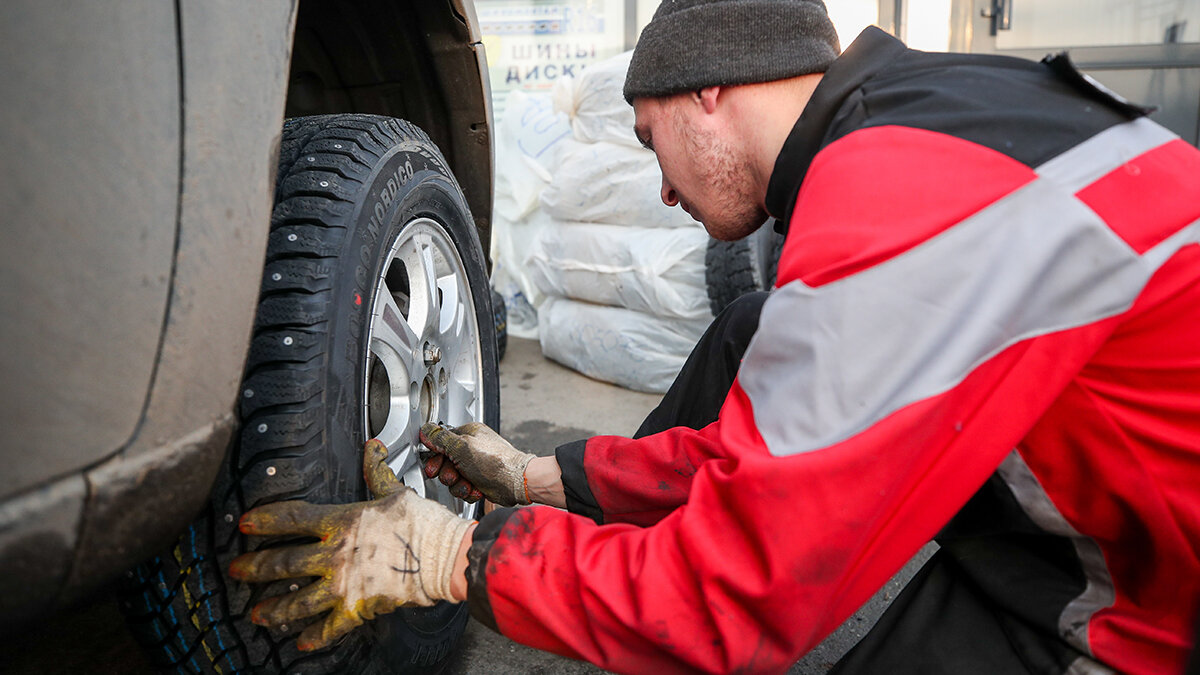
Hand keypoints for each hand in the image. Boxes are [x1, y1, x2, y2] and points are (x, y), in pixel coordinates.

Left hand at [228, 439, 471, 650]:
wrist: (443, 556)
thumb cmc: (422, 524)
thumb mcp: (395, 491)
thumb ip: (377, 471)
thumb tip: (372, 447)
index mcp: (342, 522)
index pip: (293, 518)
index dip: (265, 520)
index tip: (246, 524)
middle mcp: (335, 554)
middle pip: (284, 562)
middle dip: (255, 568)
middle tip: (236, 571)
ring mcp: (343, 584)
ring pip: (297, 600)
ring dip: (273, 608)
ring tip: (256, 613)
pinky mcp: (357, 608)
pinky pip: (329, 627)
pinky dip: (313, 637)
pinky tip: (300, 642)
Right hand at [419, 422, 535, 506]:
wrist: (516, 483)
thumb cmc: (495, 462)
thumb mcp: (462, 448)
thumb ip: (440, 439)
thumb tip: (425, 431)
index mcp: (468, 434)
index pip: (441, 442)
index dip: (435, 456)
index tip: (434, 465)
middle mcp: (471, 448)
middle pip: (445, 463)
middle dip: (448, 473)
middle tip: (454, 475)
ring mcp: (475, 465)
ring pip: (453, 478)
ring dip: (459, 485)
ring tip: (468, 484)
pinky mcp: (479, 481)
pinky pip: (463, 488)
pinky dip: (468, 491)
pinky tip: (476, 489)